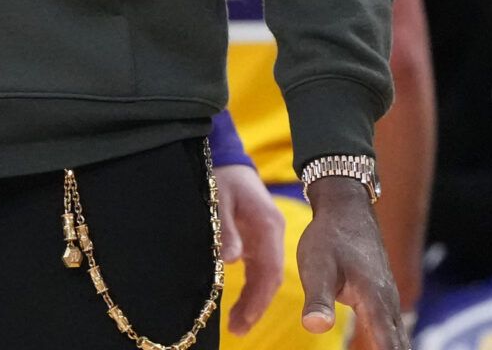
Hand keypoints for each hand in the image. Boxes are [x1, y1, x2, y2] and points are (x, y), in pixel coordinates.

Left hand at [214, 164, 285, 333]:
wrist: (229, 160)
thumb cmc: (222, 177)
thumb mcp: (219, 198)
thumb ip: (226, 228)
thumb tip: (230, 260)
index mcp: (269, 225)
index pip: (270, 270)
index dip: (259, 299)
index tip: (243, 321)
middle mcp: (273, 234)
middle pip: (270, 278)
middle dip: (256, 306)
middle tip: (237, 331)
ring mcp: (267, 237)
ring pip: (265, 276)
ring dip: (253, 301)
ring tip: (236, 326)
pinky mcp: (258, 239)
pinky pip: (258, 269)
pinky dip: (250, 288)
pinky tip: (239, 306)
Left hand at [295, 179, 407, 349]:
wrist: (346, 208)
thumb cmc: (328, 237)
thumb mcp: (316, 266)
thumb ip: (317, 298)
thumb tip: (316, 328)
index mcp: (375, 300)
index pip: (389, 348)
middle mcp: (388, 304)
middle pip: (399, 348)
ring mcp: (388, 301)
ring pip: (398, 341)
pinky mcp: (383, 299)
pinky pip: (392, 332)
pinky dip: (390, 347)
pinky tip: (382, 349)